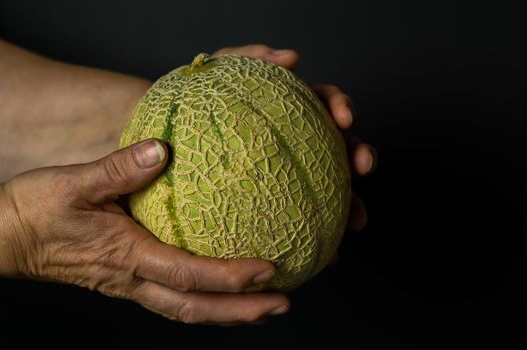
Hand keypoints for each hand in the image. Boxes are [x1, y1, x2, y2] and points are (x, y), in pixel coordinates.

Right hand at [0, 139, 288, 324]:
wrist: (7, 236)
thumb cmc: (36, 211)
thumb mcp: (73, 182)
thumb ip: (117, 168)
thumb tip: (160, 151)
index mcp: (128, 257)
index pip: (190, 275)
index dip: (231, 277)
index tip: (269, 272)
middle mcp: (135, 280)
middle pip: (197, 308)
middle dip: (242, 311)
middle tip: (284, 304)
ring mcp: (132, 285)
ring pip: (188, 309)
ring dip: (229, 312)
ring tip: (265, 305)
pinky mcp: (130, 279)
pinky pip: (176, 297)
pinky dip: (206, 299)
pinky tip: (223, 289)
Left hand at [213, 45, 375, 261]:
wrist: (164, 130)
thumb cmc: (193, 97)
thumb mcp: (216, 68)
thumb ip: (249, 55)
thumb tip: (292, 58)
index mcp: (289, 107)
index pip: (324, 101)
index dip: (341, 107)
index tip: (344, 120)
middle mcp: (296, 137)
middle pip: (340, 144)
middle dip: (360, 155)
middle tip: (362, 166)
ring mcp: (290, 167)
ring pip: (331, 185)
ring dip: (350, 202)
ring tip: (355, 221)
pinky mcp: (278, 195)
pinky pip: (302, 215)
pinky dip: (315, 231)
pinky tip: (322, 250)